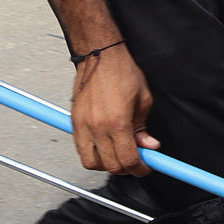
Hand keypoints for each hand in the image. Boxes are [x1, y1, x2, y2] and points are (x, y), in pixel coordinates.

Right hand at [70, 45, 158, 174]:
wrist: (100, 54)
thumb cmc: (121, 70)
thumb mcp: (143, 99)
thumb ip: (144, 127)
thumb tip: (149, 146)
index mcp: (117, 122)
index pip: (128, 160)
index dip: (140, 169)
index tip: (145, 167)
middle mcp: (97, 127)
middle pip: (110, 166)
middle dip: (125, 168)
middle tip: (135, 161)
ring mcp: (83, 125)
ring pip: (91, 163)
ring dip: (106, 164)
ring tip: (117, 155)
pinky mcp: (74, 122)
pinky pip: (80, 149)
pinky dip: (92, 154)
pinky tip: (103, 146)